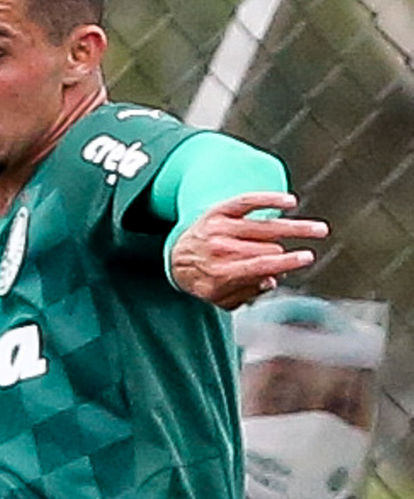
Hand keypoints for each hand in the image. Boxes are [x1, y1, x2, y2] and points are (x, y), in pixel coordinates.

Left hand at [169, 192, 328, 309]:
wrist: (178, 259)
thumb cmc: (207, 281)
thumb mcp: (222, 298)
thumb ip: (247, 293)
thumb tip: (271, 280)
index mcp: (220, 273)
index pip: (259, 265)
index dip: (286, 262)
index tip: (308, 258)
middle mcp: (219, 248)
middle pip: (267, 248)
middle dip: (284, 255)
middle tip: (296, 259)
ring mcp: (219, 228)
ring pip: (265, 227)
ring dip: (295, 227)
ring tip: (319, 229)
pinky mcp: (220, 211)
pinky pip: (248, 201)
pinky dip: (269, 199)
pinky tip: (290, 202)